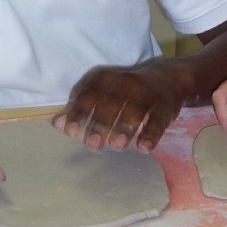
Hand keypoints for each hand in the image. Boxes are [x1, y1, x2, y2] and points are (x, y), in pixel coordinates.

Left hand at [53, 62, 185, 152]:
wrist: (168, 79)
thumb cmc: (127, 91)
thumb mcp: (104, 92)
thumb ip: (82, 107)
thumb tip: (58, 123)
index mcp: (107, 79)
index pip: (89, 92)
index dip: (80, 111)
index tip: (72, 132)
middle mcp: (126, 82)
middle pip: (111, 102)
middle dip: (100, 123)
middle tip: (91, 145)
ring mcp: (147, 93)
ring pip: (135, 109)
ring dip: (124, 127)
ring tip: (116, 146)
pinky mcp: (165, 105)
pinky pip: (158, 119)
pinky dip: (151, 133)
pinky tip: (144, 148)